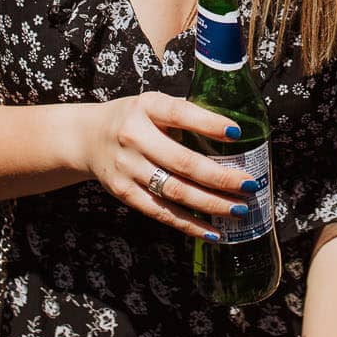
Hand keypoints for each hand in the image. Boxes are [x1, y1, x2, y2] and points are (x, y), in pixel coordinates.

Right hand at [83, 92, 254, 240]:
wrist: (86, 138)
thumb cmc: (133, 119)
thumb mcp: (153, 105)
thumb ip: (184, 115)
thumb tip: (234, 133)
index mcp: (147, 107)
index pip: (180, 114)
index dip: (209, 124)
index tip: (237, 133)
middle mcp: (134, 136)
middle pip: (182, 161)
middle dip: (220, 177)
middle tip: (249, 185)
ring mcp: (127, 167)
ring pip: (174, 191)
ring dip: (211, 203)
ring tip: (238, 209)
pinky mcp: (124, 193)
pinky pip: (161, 212)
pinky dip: (189, 224)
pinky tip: (212, 231)